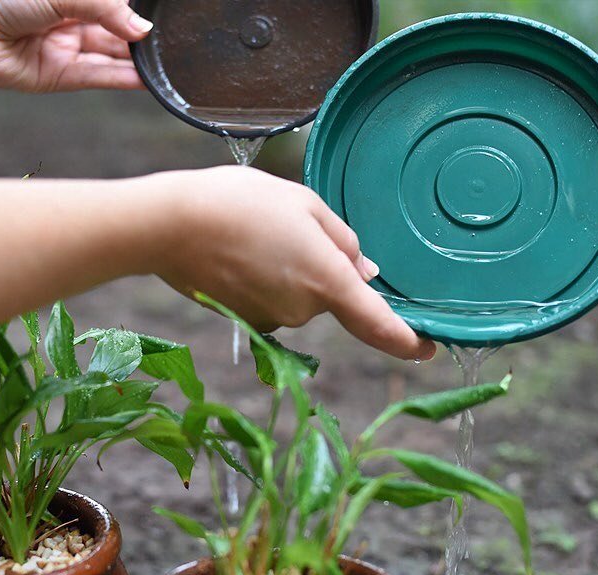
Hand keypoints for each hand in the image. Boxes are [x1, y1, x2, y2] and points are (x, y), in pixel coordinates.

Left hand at [0, 0, 151, 91]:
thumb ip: (105, 9)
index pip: (114, 4)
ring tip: (165, 62)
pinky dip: (122, 77)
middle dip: (141, 36)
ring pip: (111, 55)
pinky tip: (145, 77)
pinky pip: (98, 77)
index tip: (163, 19)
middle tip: (171, 41)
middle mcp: (71, 20)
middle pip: (117, 30)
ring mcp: (67, 48)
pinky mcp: (60, 76)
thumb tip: (142, 30)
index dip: (136, 11)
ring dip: (137, 60)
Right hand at [150, 166, 436, 361]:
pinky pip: (268, 301)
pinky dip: (262, 280)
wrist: (168, 225)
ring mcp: (270, 320)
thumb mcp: (303, 203)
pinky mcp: (244, 320)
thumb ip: (342, 239)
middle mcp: (302, 311)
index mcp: (327, 280)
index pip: (379, 324)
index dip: (408, 341)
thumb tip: (365, 270)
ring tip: (254, 232)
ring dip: (287, 270)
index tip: (429, 348)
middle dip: (318, 267)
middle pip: (329, 295)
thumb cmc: (239, 203)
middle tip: (286, 225)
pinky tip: (237, 251)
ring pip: (297, 297)